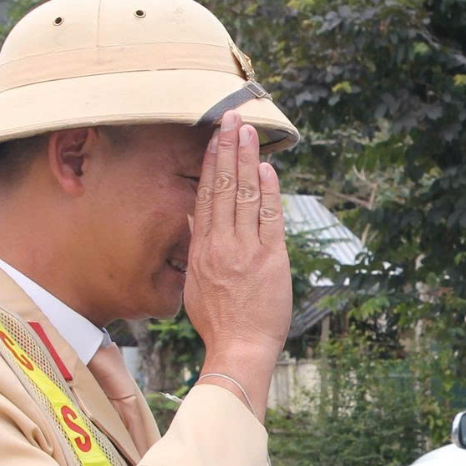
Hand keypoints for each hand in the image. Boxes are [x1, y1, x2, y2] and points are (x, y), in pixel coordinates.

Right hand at [183, 113, 290, 418]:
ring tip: (249, 131)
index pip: (204, 195)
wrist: (239, 348)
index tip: (213, 138)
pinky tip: (268, 168)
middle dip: (228, 148)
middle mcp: (220, 244)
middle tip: (232, 118)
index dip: (210, 163)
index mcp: (201, 248)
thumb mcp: (195, 282)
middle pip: (222, 186)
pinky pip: (269, 217)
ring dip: (247, 160)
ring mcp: (245, 249)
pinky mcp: (270, 259)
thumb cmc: (219, 321)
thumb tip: (196, 222)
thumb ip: (196, 249)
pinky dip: (268, 191)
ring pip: (244, 195)